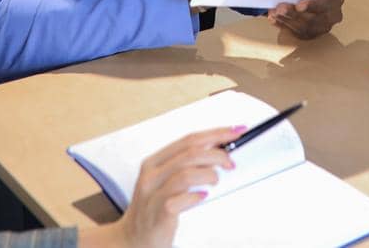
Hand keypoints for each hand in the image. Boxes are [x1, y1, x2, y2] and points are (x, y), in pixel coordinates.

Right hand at [87, 127, 238, 247]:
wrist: (132, 239)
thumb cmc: (153, 208)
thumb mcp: (164, 181)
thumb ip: (185, 165)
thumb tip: (217, 150)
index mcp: (154, 162)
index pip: (189, 139)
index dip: (215, 134)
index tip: (235, 131)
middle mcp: (151, 175)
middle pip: (190, 153)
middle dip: (217, 153)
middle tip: (231, 162)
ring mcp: (153, 194)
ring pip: (186, 173)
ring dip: (209, 174)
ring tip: (215, 181)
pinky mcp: (159, 213)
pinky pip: (180, 200)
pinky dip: (195, 196)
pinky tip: (202, 197)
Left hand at [268, 0, 344, 38]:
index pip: (327, 2)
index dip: (313, 6)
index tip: (299, 6)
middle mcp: (332, 15)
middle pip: (313, 19)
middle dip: (293, 15)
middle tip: (280, 9)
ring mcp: (323, 27)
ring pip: (304, 28)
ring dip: (286, 21)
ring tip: (273, 13)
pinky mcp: (312, 34)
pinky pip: (297, 33)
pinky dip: (283, 25)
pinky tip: (274, 19)